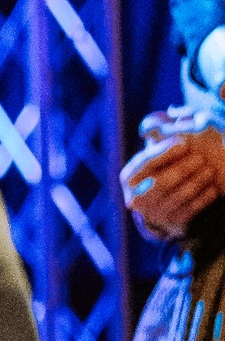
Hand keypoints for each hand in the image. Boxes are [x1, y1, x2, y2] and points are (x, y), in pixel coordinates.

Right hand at [122, 114, 224, 239]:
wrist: (170, 206)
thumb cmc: (165, 169)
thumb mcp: (160, 151)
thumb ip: (162, 132)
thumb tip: (164, 115)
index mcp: (129, 177)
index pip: (145, 163)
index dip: (164, 153)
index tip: (183, 142)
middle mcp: (136, 199)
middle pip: (161, 182)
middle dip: (182, 169)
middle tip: (201, 158)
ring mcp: (154, 214)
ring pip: (176, 197)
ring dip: (195, 183)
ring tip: (210, 171)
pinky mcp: (172, 225)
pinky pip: (189, 211)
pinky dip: (202, 198)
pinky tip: (212, 188)